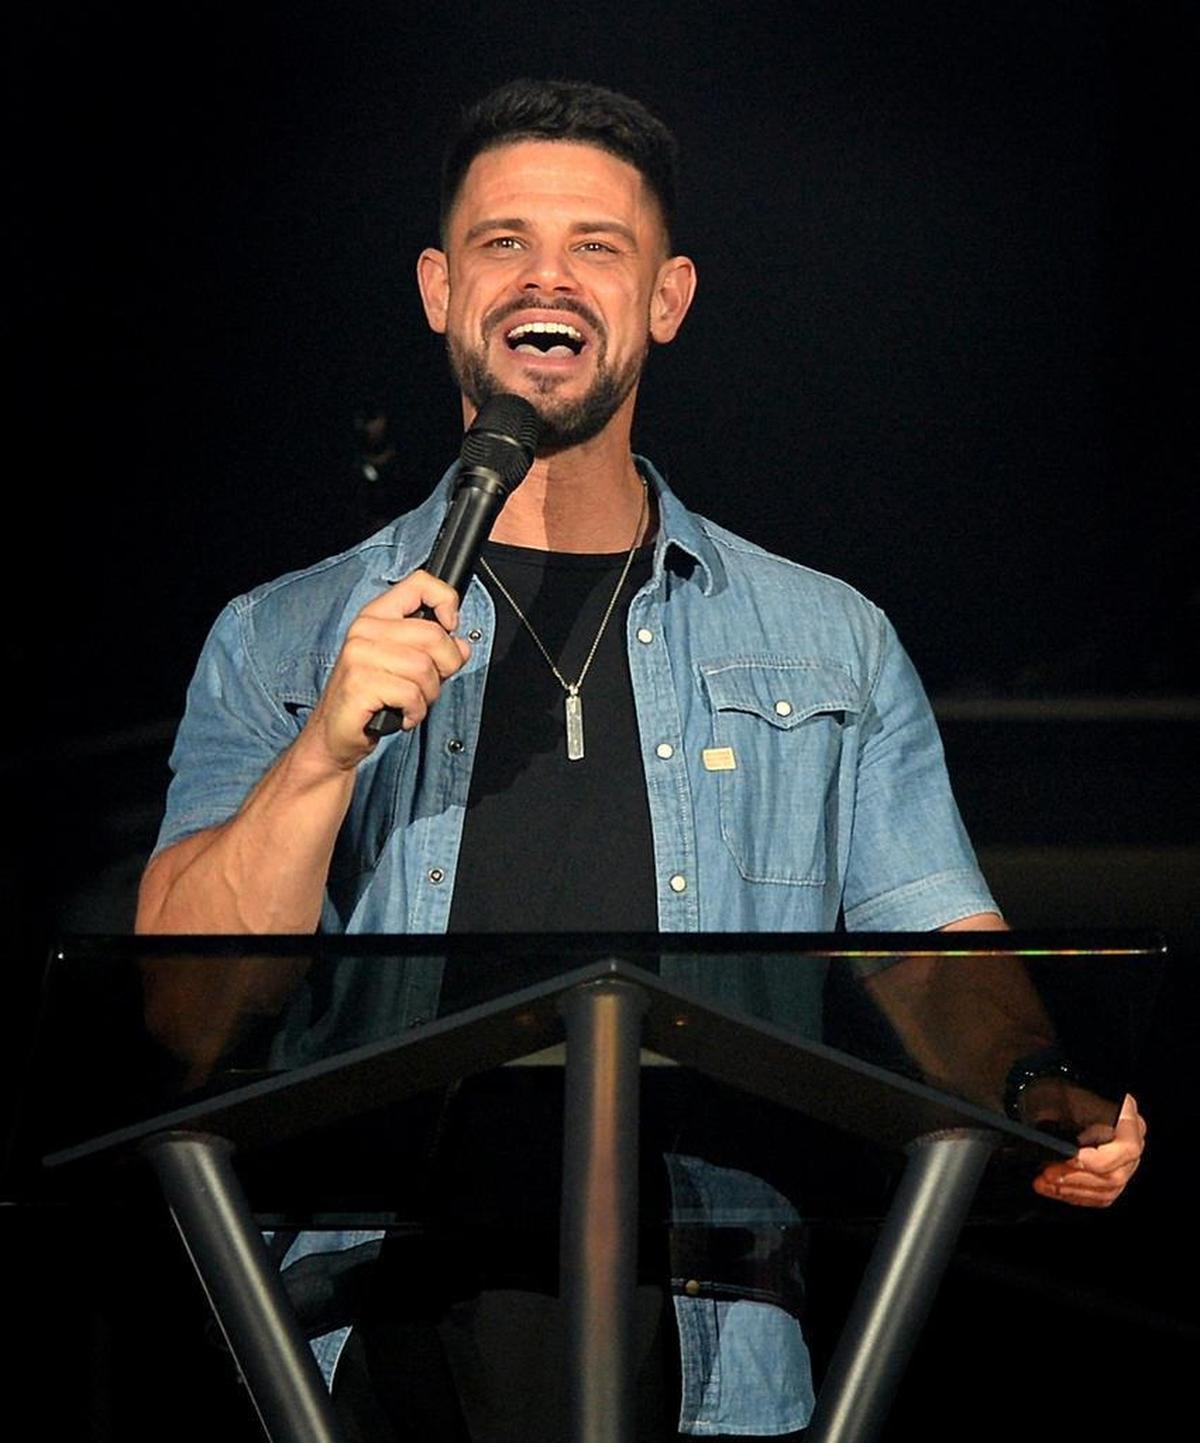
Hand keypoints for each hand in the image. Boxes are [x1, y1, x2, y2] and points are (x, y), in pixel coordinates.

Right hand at [299, 570, 470, 771]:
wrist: (333, 734)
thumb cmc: (370, 699)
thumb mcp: (405, 666)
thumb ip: (434, 649)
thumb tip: (461, 645)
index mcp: (376, 616)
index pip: (419, 583)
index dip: (446, 601)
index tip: (451, 626)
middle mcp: (365, 630)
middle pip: (433, 635)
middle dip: (446, 666)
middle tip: (430, 683)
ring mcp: (359, 656)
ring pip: (424, 668)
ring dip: (428, 694)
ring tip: (411, 702)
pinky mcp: (359, 684)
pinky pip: (411, 695)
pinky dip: (416, 712)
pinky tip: (402, 714)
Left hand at [1032, 1093, 1145, 1208]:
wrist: (1073, 1088)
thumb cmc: (1071, 1089)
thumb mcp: (1069, 1093)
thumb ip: (1063, 1110)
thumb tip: (1045, 1125)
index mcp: (1129, 1120)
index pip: (1126, 1149)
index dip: (1098, 1159)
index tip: (1069, 1158)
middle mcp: (1133, 1144)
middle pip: (1114, 1175)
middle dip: (1076, 1178)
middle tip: (1047, 1173)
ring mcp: (1126, 1164)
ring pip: (1107, 1190)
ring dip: (1071, 1190)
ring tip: (1044, 1183)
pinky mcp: (1114, 1177)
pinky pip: (1100, 1196)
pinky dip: (1076, 1196)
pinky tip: (1054, 1190)